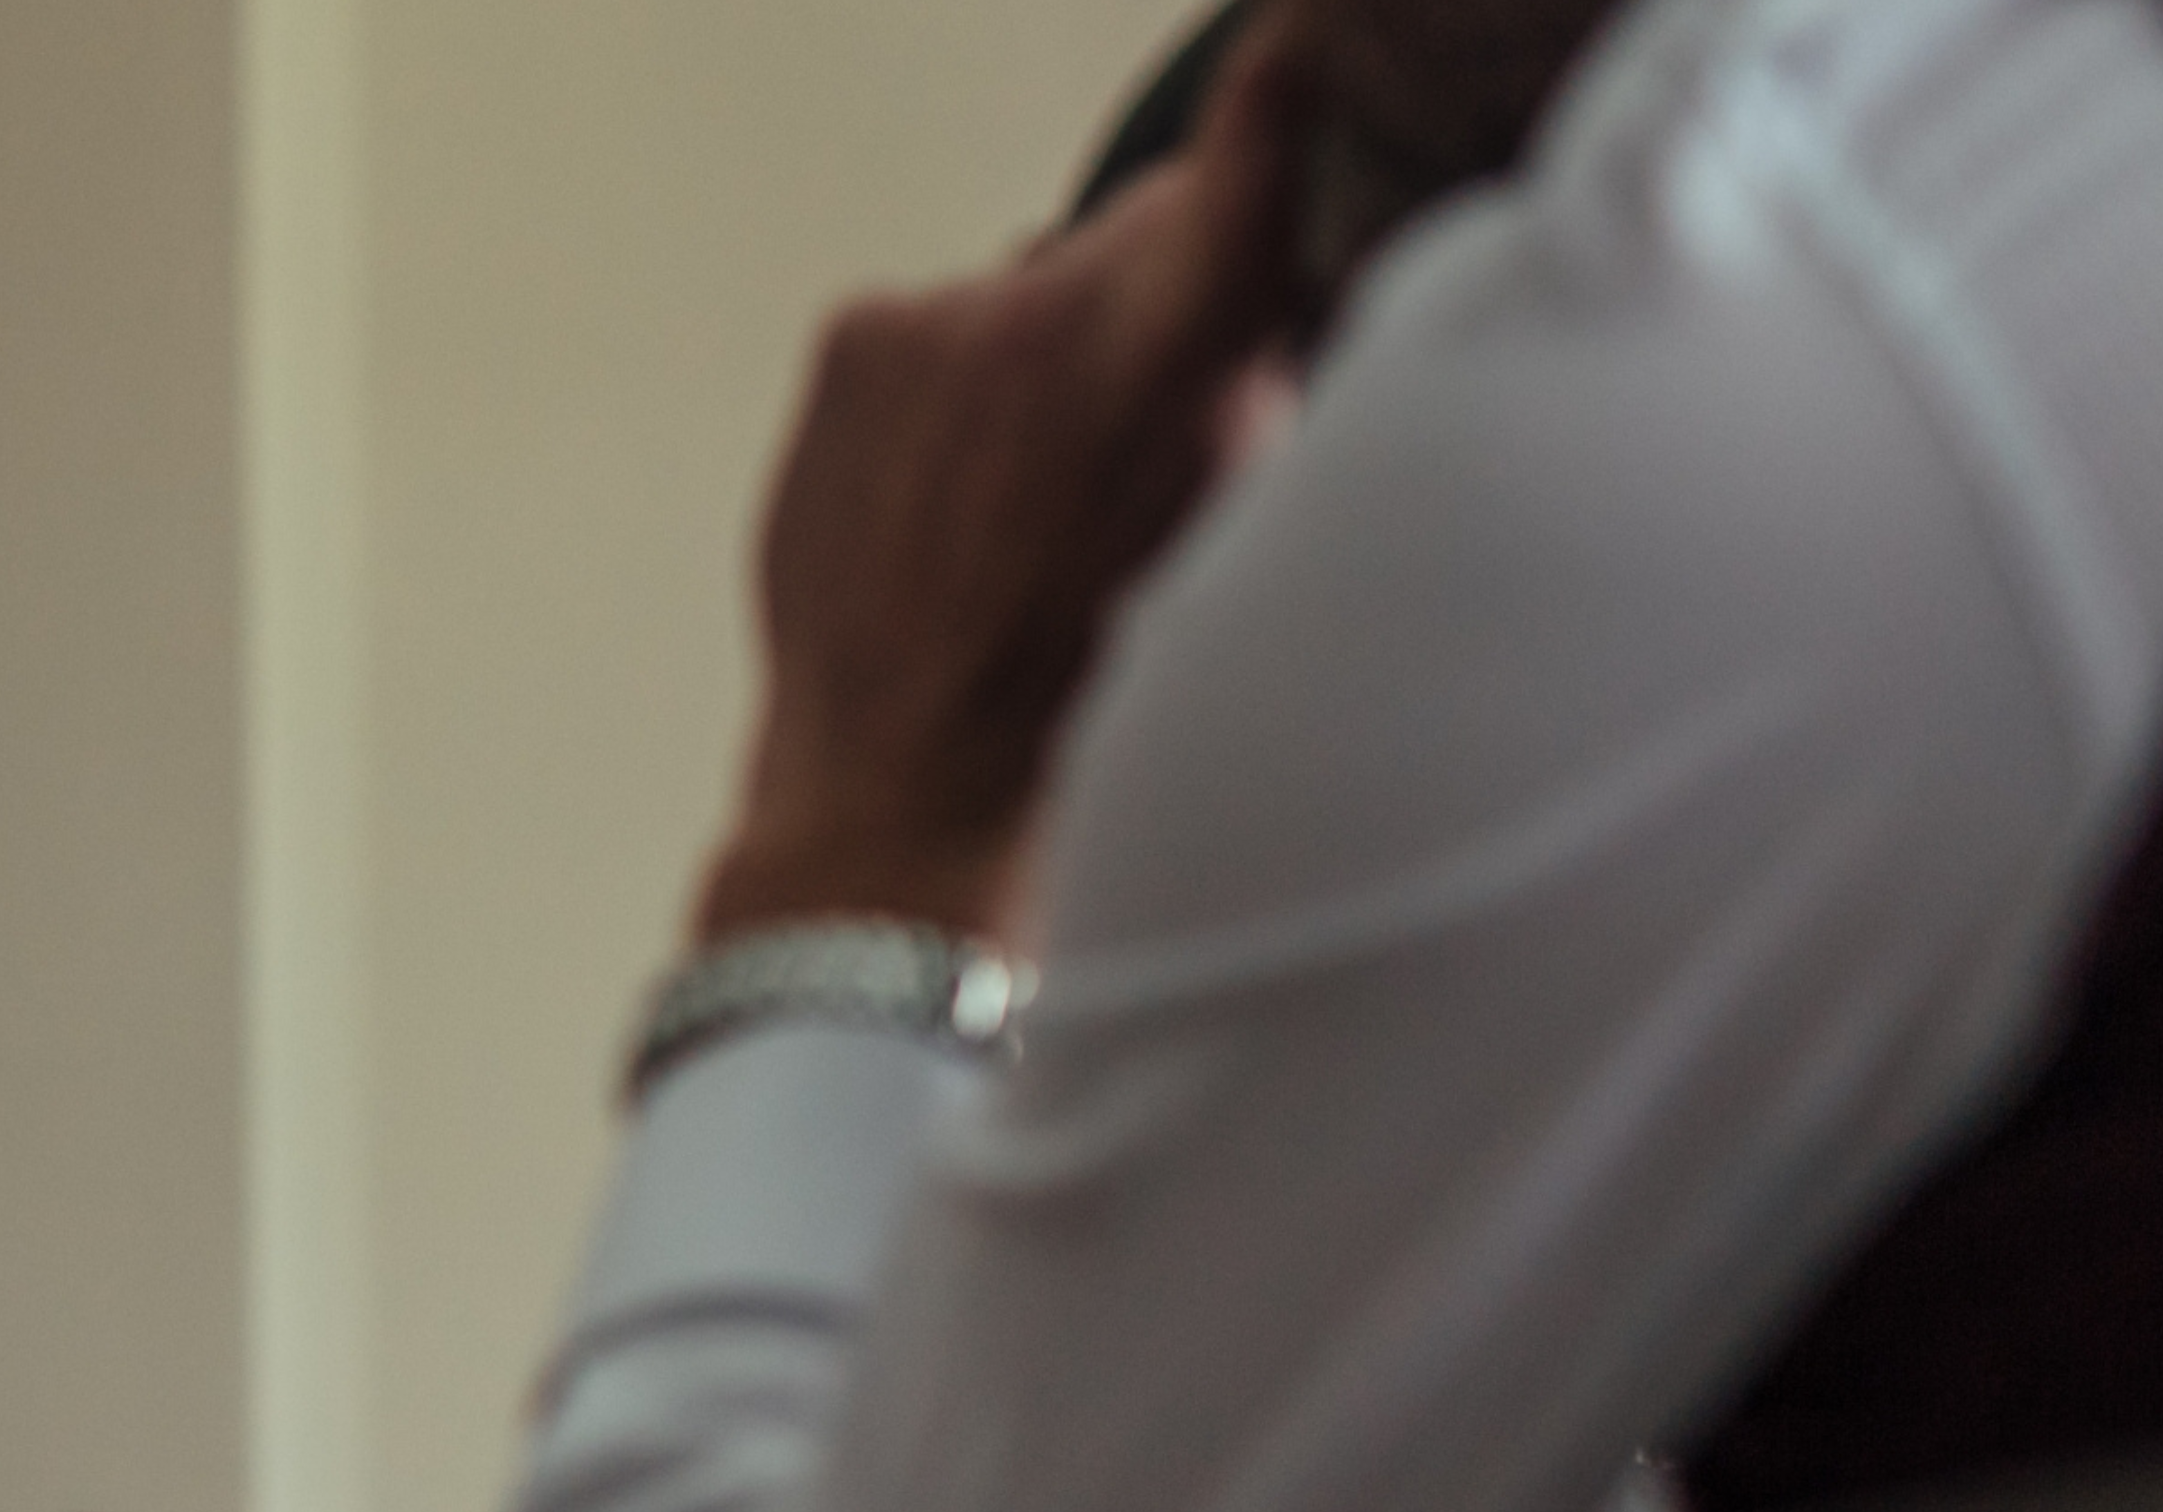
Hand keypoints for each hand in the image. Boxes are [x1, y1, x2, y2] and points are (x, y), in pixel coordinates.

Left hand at [688, 42, 1297, 947]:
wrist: (908, 787)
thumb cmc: (1089, 690)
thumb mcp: (1244, 522)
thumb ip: (1255, 378)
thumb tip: (1252, 306)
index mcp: (1177, 341)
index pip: (1256, 146)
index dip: (1291, 90)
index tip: (1308, 49)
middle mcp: (1048, 303)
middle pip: (1146, 229)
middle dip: (1158, 300)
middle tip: (1141, 437)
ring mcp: (936, 319)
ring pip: (1035, 287)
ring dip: (1044, 359)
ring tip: (1031, 503)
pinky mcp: (854, 341)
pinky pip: (942, 330)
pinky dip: (957, 391)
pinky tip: (955, 499)